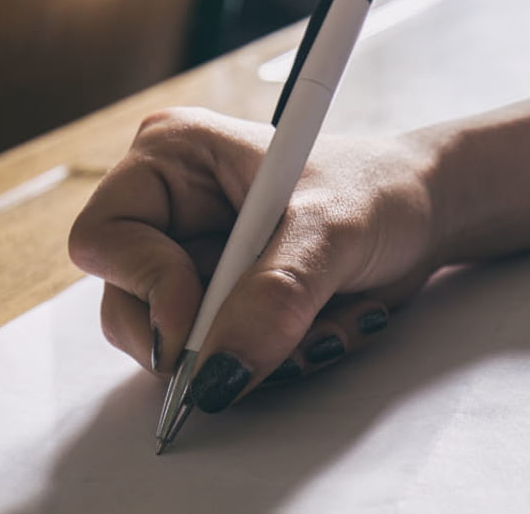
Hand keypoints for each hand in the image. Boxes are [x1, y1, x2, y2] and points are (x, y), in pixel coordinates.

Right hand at [69, 107, 439, 412]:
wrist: (425, 217)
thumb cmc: (380, 189)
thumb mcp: (332, 230)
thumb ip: (276, 295)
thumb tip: (217, 370)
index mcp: (171, 158)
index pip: (104, 237)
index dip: (145, 286)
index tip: (199, 320)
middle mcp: (169, 210)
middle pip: (126, 306)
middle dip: (206, 338)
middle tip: (275, 336)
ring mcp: (194, 261)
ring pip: (176, 349)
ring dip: (257, 353)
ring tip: (325, 320)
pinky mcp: (223, 305)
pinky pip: (219, 363)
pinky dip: (275, 361)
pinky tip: (326, 325)